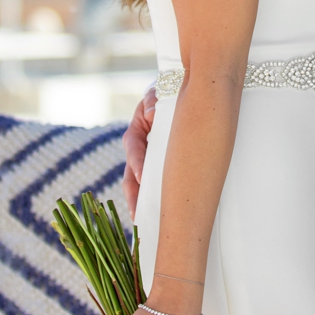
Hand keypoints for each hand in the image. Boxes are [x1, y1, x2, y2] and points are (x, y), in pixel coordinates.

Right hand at [124, 84, 157, 218]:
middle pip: (131, 175)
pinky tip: (161, 216)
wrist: (183, 96)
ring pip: (141, 184)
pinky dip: (157, 200)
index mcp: (138, 129)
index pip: (133, 147)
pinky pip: (158, 186)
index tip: (140, 176)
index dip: (136, 162)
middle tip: (137, 213)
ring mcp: (149, 159)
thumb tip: (151, 115)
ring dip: (141, 202)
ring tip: (142, 221)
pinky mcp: (162, 168)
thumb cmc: (169, 94)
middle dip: (134, 195)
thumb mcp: (159, 92)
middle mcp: (140, 148)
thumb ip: (153, 100)